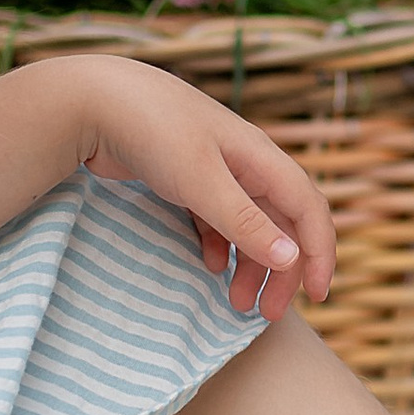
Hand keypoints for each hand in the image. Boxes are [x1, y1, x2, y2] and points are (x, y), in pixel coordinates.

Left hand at [65, 55, 336, 320]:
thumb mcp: (202, 182)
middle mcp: (247, 164)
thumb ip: (246, 222)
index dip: (319, 253)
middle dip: (281, 270)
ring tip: (235, 303)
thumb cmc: (155, 134)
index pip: (308, 210)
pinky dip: (220, 246)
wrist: (94, 100)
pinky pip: (217, 218)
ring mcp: (216, 170)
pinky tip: (209, 266)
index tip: (316, 296)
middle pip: (282, 223)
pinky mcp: (186, 177)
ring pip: (249, 225)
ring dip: (249, 265)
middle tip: (267, 314)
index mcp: (262, 159)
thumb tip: (291, 258)